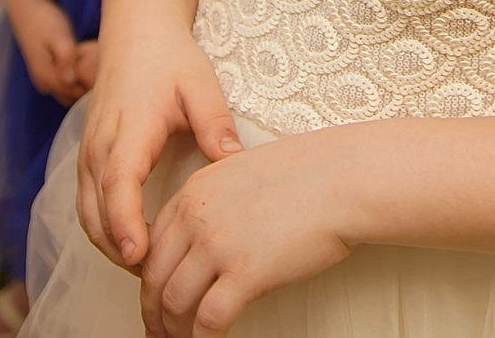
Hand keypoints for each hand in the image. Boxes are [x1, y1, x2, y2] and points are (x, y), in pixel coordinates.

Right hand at [12, 0, 91, 103]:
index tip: (100, 66)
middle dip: (89, 83)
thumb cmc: (45, 21)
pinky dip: (78, 77)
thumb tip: (71, 80)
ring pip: (72, 90)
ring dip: (84, 80)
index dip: (91, 82)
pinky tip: (83, 60)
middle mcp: (45, 85)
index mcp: (46, 78)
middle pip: (74, 95)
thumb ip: (65, 58)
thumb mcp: (59, 36)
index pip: (76, 94)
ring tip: (90, 59)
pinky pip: (68, 83)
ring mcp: (46, 81)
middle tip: (96, 62)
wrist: (28, 10)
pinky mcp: (50, 74)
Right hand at [78, 31, 240, 271]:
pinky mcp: (88, 157)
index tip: (138, 254)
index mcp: (128, 130)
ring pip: (87, 213)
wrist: (136, 32)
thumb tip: (232, 161)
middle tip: (157, 278)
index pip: (118, 185)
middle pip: (96, 211)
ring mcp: (88, 153)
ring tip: (148, 270)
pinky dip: (103, 229)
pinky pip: (86, 203)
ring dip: (110, 244)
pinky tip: (133, 245)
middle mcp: (99, 146)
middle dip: (119, 249)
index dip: (126, 222)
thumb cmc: (170, 58)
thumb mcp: (201, 84)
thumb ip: (214, 123)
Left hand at [137, 134, 353, 337]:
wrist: (343, 178)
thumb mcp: (244, 172)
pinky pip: (209, 319)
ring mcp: (218, 245)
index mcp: (194, 192)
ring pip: (174, 302)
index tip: (155, 298)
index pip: (152, 245)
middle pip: (155, 277)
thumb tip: (211, 237)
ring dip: (174, 330)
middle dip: (153, 311)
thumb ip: (217, 201)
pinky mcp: (244, 273)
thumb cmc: (310, 174)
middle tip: (159, 331)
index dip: (150, 279)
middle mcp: (197, 217)